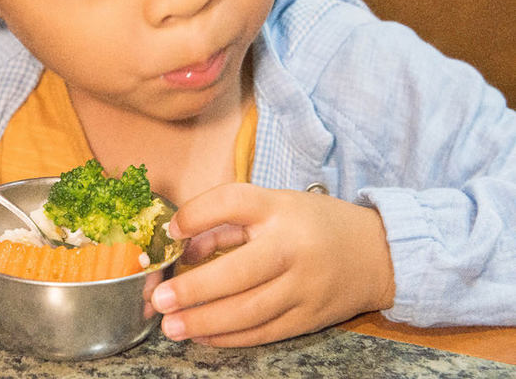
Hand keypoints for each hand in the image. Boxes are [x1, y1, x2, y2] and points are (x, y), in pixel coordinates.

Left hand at [150, 183, 394, 346]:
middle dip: (194, 290)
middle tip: (159, 300)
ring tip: (171, 326)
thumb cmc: (312, 224)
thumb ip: (226, 225)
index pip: (233, 202)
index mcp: (279, 208)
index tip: (171, 231)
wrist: (379, 253)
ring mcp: (304, 286)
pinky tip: (202, 336)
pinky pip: (264, 332)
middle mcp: (292, 246)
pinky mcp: (311, 317)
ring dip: (205, 321)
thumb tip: (182, 249)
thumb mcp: (273, 208)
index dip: (197, 214)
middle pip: (239, 271)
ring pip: (249, 311)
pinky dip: (230, 337)